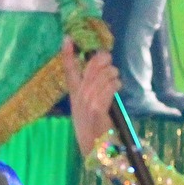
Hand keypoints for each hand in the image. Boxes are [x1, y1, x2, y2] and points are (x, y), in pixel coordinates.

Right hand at [61, 38, 120, 156]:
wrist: (94, 146)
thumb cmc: (93, 125)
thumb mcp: (85, 105)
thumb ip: (90, 88)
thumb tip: (102, 70)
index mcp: (74, 92)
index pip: (68, 69)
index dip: (67, 53)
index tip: (68, 38)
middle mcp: (78, 95)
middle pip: (91, 65)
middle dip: (104, 60)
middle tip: (109, 64)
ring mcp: (87, 100)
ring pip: (104, 74)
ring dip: (113, 74)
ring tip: (114, 81)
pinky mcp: (97, 107)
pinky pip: (110, 86)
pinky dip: (116, 84)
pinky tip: (116, 88)